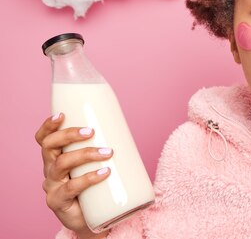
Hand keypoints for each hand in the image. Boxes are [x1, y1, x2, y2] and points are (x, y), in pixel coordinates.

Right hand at [35, 113, 111, 238]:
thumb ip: (103, 146)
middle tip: (91, 132)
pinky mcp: (58, 201)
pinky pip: (71, 188)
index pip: (44, 139)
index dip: (48, 126)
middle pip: (49, 146)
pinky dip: (89, 178)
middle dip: (69, 135)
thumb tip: (124, 126)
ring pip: (61, 164)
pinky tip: (104, 173)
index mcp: (56, 157)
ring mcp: (52, 186)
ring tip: (107, 152)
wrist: (95, 217)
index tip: (62, 115)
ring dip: (85, 154)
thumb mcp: (96, 163)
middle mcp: (50, 169)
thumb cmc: (97, 185)